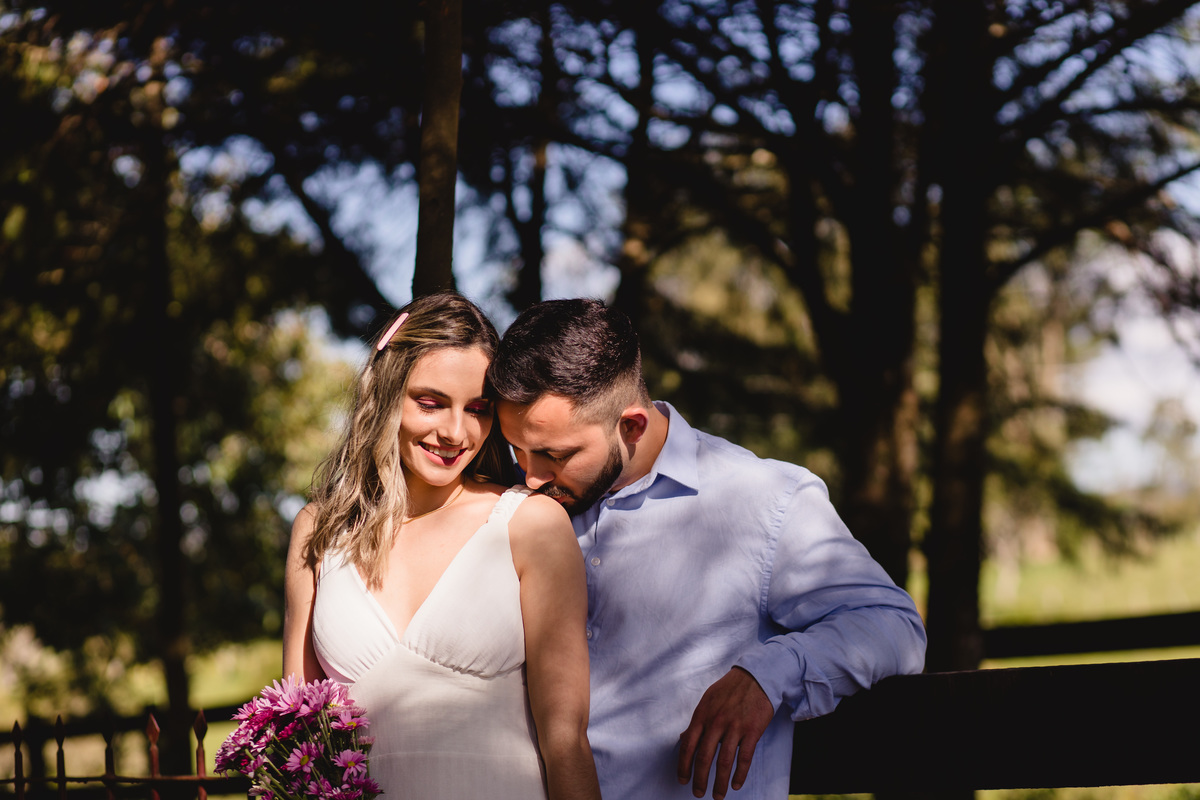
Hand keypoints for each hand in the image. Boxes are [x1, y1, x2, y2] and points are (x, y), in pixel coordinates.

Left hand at [677, 667, 774, 798]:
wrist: (756, 677)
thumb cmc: (729, 689)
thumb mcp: (708, 701)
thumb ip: (697, 722)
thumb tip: (684, 739)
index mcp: (701, 715)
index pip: (688, 746)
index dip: (683, 766)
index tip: (683, 780)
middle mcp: (716, 722)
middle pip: (704, 757)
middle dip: (700, 779)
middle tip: (698, 793)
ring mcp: (734, 727)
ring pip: (724, 762)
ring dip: (720, 782)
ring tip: (718, 795)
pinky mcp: (752, 731)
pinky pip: (744, 758)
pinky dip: (740, 774)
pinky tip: (736, 784)